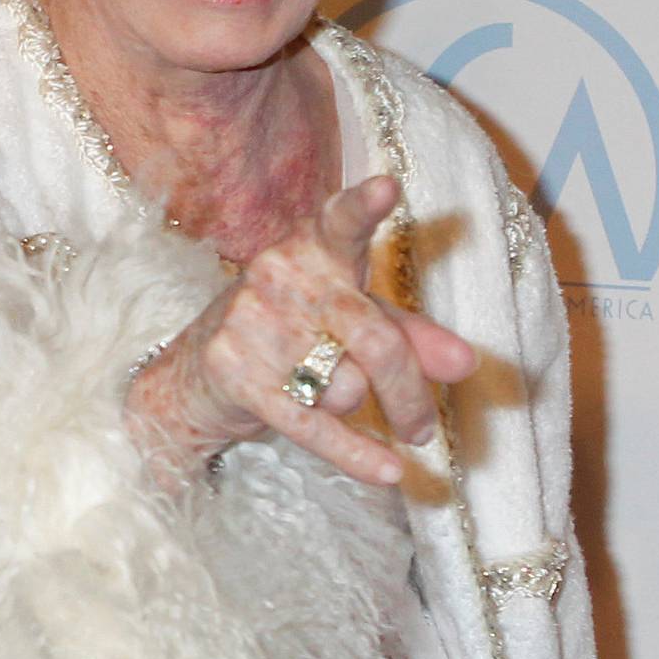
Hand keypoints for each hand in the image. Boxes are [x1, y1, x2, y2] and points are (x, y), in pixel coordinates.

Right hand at [126, 173, 477, 488]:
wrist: (193, 378)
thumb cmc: (287, 337)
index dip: (363, 206)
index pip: (340, 222)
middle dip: (408, 392)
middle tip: (423, 427)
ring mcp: (251, 324)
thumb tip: (465, 364)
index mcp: (311, 249)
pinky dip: (355, 453)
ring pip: (344, 385)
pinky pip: (313, 423)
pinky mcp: (235, 375)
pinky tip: (388, 471)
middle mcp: (278, 276)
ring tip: (336, 403)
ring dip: (358, 409)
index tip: (387, 187)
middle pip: (373, 340)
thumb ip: (408, 334)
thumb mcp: (347, 323)